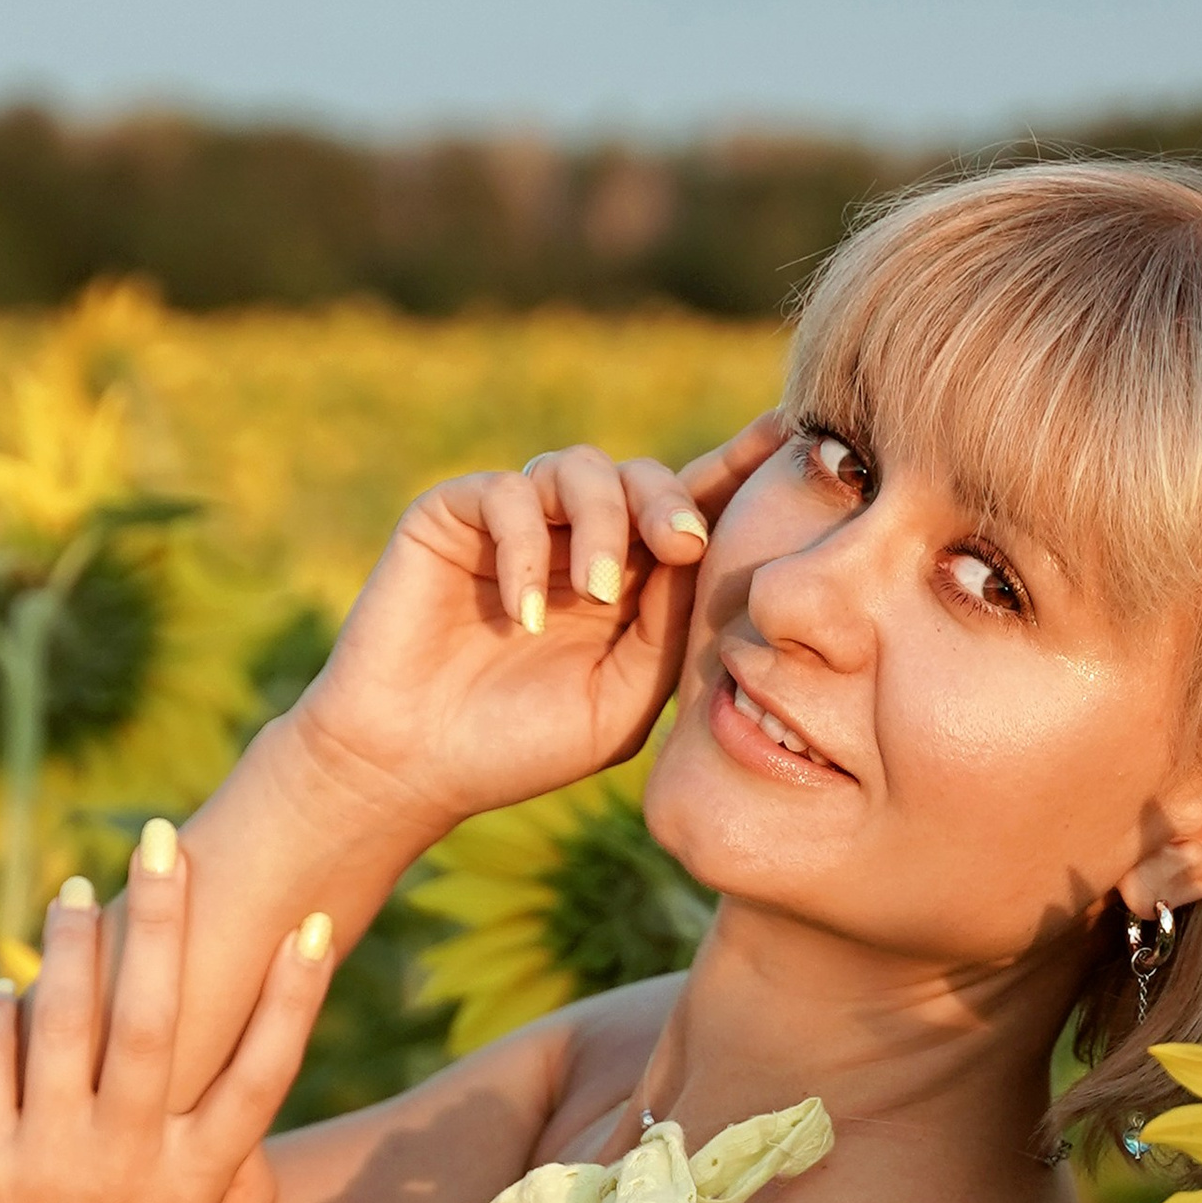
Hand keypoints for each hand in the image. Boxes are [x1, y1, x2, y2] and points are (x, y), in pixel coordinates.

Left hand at [0, 840, 333, 1202]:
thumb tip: (253, 1146)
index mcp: (198, 1187)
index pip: (260, 1072)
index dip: (293, 995)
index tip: (315, 924)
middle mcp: (132, 1161)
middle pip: (161, 1018)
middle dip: (168, 923)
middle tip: (167, 842)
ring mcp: (54, 1161)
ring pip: (68, 1023)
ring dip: (75, 946)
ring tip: (79, 891)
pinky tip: (4, 984)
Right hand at [295, 409, 789, 833]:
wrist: (415, 766)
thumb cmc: (521, 745)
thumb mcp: (625, 697)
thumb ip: (669, 626)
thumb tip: (706, 549)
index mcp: (626, 579)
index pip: (686, 507)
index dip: (734, 467)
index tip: (786, 436)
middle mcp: (575, 538)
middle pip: (642, 474)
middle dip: (669, 501)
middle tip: (681, 545)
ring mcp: (515, 521)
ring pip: (580, 469)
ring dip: (603, 523)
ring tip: (595, 595)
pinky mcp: (453, 514)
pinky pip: (507, 494)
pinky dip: (526, 548)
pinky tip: (525, 615)